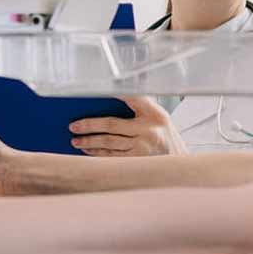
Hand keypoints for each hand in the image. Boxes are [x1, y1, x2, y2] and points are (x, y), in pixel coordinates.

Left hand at [69, 96, 187, 156]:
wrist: (179, 161)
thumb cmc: (164, 134)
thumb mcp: (158, 115)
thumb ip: (139, 105)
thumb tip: (110, 95)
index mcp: (154, 115)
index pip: (131, 99)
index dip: (115, 94)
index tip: (95, 91)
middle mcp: (148, 131)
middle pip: (112, 127)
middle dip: (90, 126)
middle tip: (73, 127)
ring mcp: (142, 149)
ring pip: (109, 144)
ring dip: (90, 143)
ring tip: (76, 141)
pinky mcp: (137, 162)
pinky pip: (112, 157)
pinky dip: (98, 154)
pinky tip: (88, 151)